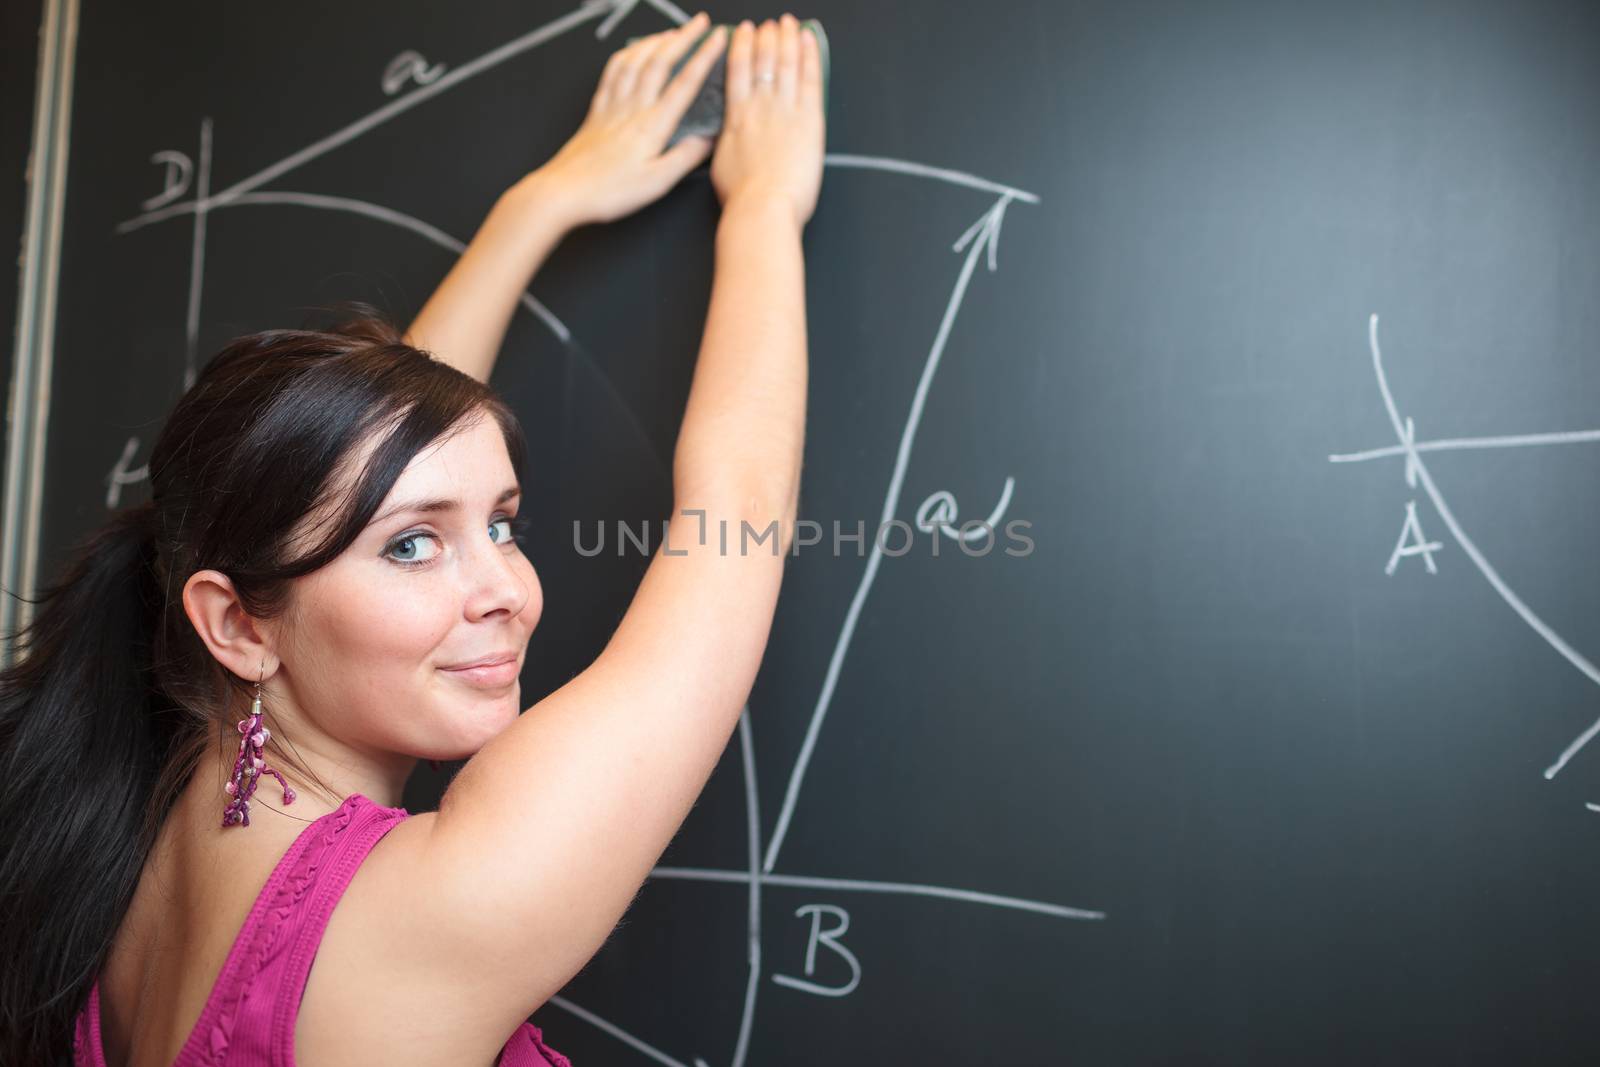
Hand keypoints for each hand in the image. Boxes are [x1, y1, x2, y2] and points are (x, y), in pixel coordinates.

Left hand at [533, 11, 726, 227]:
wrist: (565, 191)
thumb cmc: (609, 192)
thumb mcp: (657, 183)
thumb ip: (685, 157)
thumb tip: (709, 140)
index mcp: (652, 125)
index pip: (685, 83)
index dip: (704, 57)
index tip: (717, 39)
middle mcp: (632, 108)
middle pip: (660, 62)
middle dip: (683, 37)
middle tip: (699, 22)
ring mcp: (612, 106)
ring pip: (636, 60)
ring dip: (655, 41)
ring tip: (671, 32)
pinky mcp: (597, 111)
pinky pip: (612, 72)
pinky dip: (625, 54)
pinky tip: (631, 51)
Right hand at [710, 14, 825, 227]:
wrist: (763, 208)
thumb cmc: (742, 198)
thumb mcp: (721, 164)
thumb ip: (726, 141)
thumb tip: (726, 135)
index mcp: (736, 117)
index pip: (737, 69)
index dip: (742, 46)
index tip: (744, 32)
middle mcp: (760, 106)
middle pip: (763, 60)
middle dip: (767, 37)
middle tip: (770, 24)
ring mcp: (785, 110)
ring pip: (786, 62)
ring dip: (788, 38)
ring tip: (789, 23)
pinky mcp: (809, 120)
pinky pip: (810, 78)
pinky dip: (809, 55)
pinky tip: (809, 40)